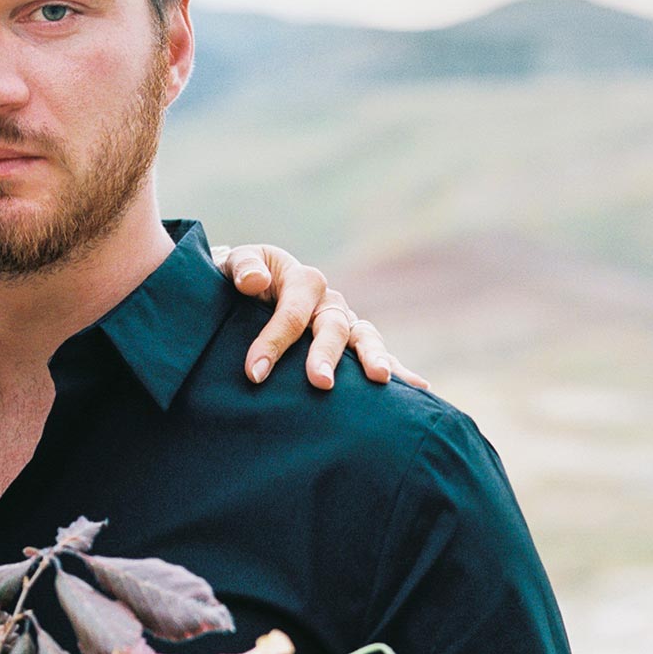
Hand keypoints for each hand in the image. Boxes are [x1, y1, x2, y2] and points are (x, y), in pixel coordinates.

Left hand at [214, 242, 429, 391]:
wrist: (240, 292)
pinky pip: (373, 355)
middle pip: (333, 326)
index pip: (292, 312)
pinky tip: (419, 389)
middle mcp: (328, 301)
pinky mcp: (349, 343)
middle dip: (326, 355)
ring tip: (380, 378)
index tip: (255, 372)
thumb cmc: (234, 281)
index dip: (274, 341)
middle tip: (319, 383)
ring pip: (363, 337)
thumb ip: (242, 267)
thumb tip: (256, 281)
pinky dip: (398, 370)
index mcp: (302, 280)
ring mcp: (343, 321)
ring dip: (373, 357)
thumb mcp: (233, 264)